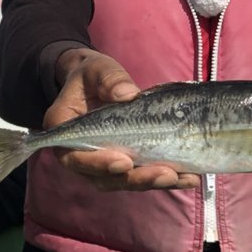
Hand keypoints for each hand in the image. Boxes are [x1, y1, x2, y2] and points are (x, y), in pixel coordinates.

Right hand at [46, 49, 198, 191]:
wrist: (96, 82)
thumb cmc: (92, 75)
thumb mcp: (98, 68)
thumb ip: (109, 79)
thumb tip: (128, 95)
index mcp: (63, 129)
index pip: (74, 156)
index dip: (97, 164)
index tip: (124, 162)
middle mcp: (77, 153)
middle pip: (101, 177)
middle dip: (134, 179)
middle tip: (164, 174)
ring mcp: (100, 162)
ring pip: (122, 182)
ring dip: (151, 183)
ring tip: (182, 178)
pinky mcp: (121, 164)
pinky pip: (138, 176)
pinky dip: (162, 178)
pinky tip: (188, 177)